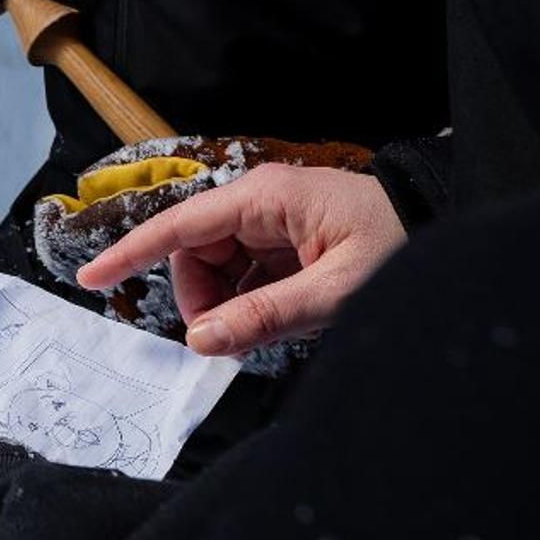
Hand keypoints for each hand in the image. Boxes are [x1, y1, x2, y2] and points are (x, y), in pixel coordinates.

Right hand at [75, 164, 406, 358]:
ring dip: (226, 304)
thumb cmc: (403, 246)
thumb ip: (265, 316)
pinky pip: (246, 273)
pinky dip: (248, 302)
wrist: (449, 224)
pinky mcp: (288, 240)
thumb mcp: (336, 290)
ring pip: (217, 267)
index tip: (90, 278)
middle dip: (200, 297)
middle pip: (195, 252)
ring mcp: (275, 221)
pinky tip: (276, 319)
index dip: (131, 253)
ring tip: (264, 330)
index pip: (180, 226)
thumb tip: (200, 340)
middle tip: (231, 338)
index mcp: (266, 198)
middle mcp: (262, 202)